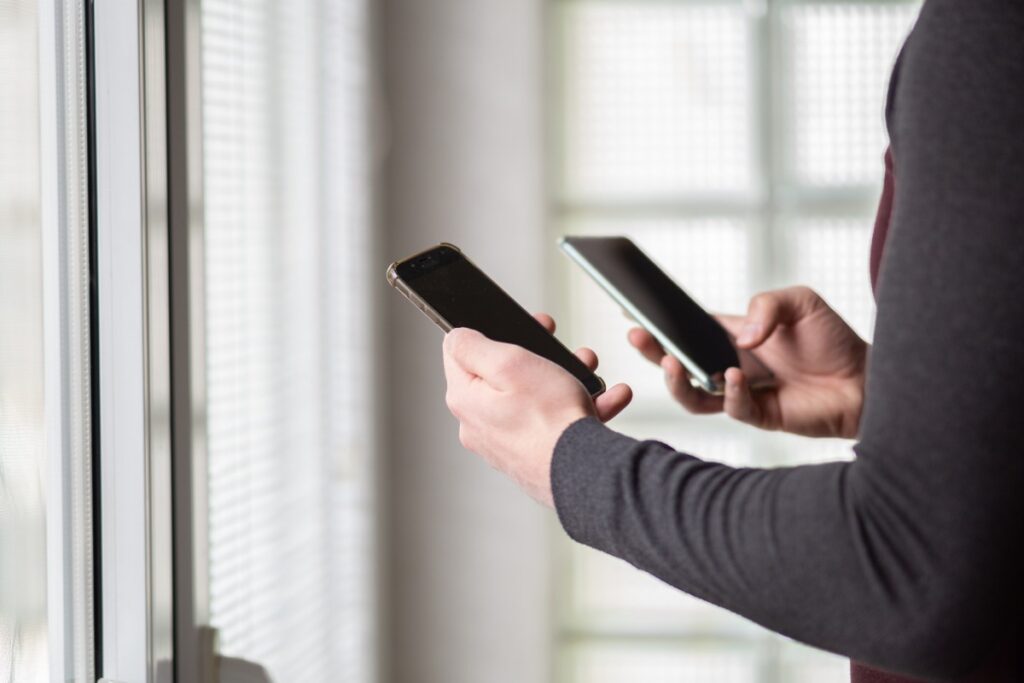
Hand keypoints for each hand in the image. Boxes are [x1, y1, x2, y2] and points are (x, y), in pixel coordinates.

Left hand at [442, 313, 632, 506]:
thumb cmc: (550, 421)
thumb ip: (474, 345)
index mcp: (466, 400)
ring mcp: (508, 443)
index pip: (459, 353)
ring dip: (566, 379)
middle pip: (503, 375)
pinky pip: (555, 422)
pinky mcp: (534, 456)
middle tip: (559, 348)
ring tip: (589, 373)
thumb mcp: (509, 363)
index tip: (515, 327)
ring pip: (535, 397)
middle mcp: (481, 425)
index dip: (488, 332)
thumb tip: (455, 336)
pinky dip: (580, 407)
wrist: (585, 473)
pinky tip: (605, 399)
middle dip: (537, 356)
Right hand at [629, 287, 867, 437]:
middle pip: (679, 361)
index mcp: (735, 335)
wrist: (868, 382)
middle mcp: (731, 365)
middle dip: (653, 351)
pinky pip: (732, 408)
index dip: (661, 322)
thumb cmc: (834, 340)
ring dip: (676, 381)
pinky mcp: (759, 416)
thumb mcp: (801, 302)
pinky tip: (734, 376)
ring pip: (693, 394)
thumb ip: (766, 305)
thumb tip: (740, 338)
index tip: (633, 310)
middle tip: (636, 335)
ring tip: (672, 363)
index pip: (689, 328)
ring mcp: (742, 393)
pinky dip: (729, 392)